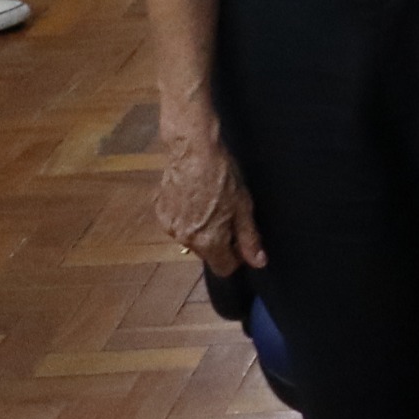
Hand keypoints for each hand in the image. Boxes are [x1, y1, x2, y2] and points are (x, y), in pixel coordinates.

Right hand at [152, 125, 265, 274]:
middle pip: (207, 252)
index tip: (241, 240)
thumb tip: (258, 262)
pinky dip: (186, 215)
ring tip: (210, 201)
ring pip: (191, 237)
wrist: (193, 151)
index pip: (224, 268)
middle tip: (228, 213)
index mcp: (207, 242)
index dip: (236, 257)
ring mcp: (169, 225)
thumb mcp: (244, 207)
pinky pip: (177, 222)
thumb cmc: (222, 177)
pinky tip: (194, 195)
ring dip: (201, 227)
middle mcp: (184, 239)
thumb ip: (249, 238)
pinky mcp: (159, 210)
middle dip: (219, 240)